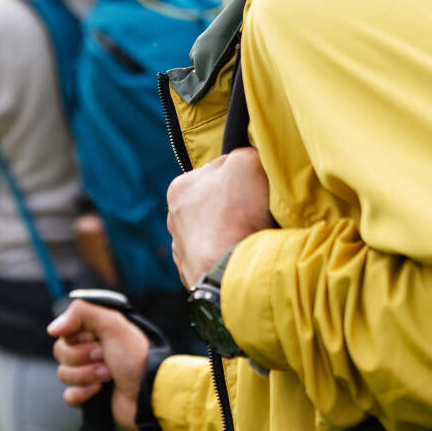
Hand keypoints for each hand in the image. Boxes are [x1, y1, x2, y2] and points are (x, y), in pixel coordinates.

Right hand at [49, 301, 149, 430]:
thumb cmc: (135, 357)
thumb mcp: (113, 324)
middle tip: (106, 357)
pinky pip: (68, 395)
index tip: (96, 339)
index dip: (77, 338)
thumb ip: (82, 313)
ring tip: (109, 375)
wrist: (149, 393)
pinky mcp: (88, 395)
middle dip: (83, 358)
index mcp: (95, 331)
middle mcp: (90, 350)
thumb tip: (52, 329)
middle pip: (60, 352)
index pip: (64, 331)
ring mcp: (88, 373)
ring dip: (87, 375)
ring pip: (63, 374)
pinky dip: (82, 394)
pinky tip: (99, 391)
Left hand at [166, 146, 273, 289]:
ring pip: (213, 234)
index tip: (257, 188)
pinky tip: (243, 257)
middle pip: (213, 204)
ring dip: (230, 234)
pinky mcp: (193, 277)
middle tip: (257, 214)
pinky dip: (229, 258)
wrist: (234, 272)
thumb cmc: (238, 213)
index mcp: (180, 188)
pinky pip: (216, 260)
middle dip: (234, 207)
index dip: (242, 177)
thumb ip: (244, 153)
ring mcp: (182, 251)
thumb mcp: (247, 163)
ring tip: (251, 238)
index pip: (216, 172)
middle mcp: (173, 219)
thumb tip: (246, 161)